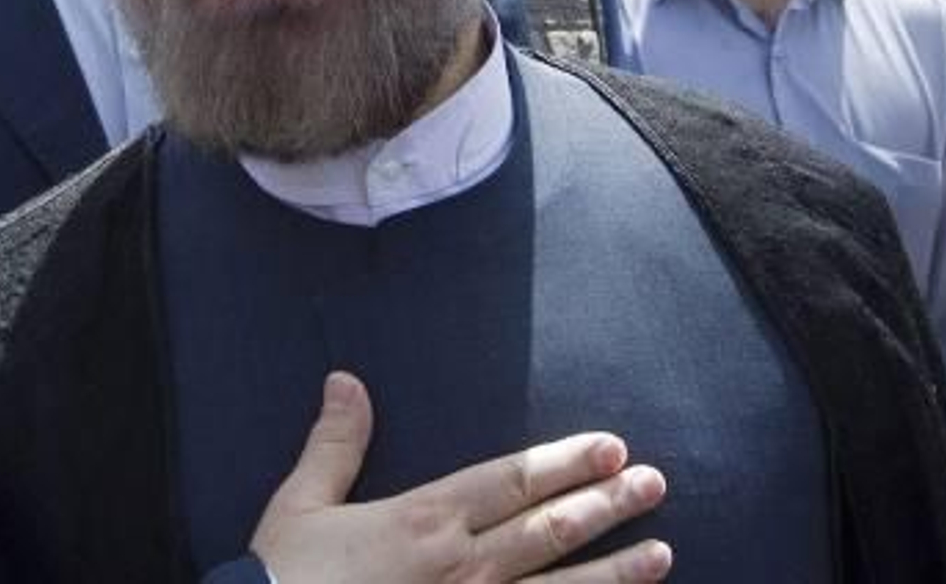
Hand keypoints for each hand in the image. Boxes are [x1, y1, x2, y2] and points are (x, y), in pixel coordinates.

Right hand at [251, 372, 671, 582]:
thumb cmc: (284, 578)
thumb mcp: (300, 504)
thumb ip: (334, 444)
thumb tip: (346, 381)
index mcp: (424, 521)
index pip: (510, 481)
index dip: (564, 462)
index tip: (612, 447)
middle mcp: (460, 567)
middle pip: (548, 530)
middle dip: (606, 505)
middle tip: (656, 483)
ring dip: (614, 572)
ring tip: (662, 553)